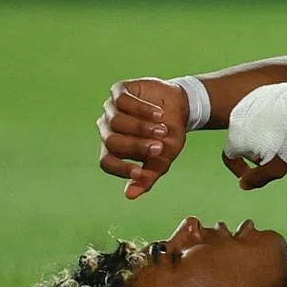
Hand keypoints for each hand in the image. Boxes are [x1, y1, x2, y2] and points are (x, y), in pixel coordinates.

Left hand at [98, 78, 188, 198]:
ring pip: (116, 120)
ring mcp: (112, 109)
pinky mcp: (120, 91)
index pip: (106, 161)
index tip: (140, 172)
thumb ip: (148, 176)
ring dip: (141, 127)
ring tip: (162, 129)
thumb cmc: (169, 134)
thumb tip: (129, 196)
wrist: (180, 105)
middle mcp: (108, 129)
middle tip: (158, 147)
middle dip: (136, 146)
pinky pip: (123, 101)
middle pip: (112, 141)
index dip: (120, 169)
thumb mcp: (164, 157)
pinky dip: (141, 109)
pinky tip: (158, 113)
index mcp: (114, 148)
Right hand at [222, 79, 286, 190]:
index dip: (239, 168)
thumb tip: (243, 183)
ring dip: (262, 132)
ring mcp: (250, 101)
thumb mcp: (276, 167)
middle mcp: (237, 117)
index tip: (251, 173)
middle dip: (254, 150)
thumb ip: (257, 178)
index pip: (229, 157)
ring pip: (251, 123)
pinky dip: (270, 117)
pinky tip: (286, 122)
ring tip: (283, 137)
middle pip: (241, 140)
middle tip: (275, 154)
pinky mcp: (263, 91)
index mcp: (236, 137)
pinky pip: (262, 109)